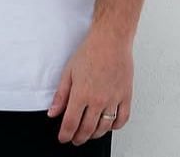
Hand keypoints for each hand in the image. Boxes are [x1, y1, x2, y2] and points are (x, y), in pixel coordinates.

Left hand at [47, 28, 133, 144]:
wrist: (111, 41)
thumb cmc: (90, 52)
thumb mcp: (68, 72)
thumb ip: (61, 95)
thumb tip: (53, 112)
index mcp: (81, 94)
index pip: (71, 123)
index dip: (66, 134)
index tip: (63, 138)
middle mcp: (98, 100)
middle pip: (87, 128)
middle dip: (79, 137)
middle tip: (75, 139)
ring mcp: (113, 99)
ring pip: (104, 127)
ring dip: (95, 134)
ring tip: (89, 134)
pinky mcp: (126, 96)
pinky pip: (122, 119)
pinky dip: (115, 126)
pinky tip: (109, 125)